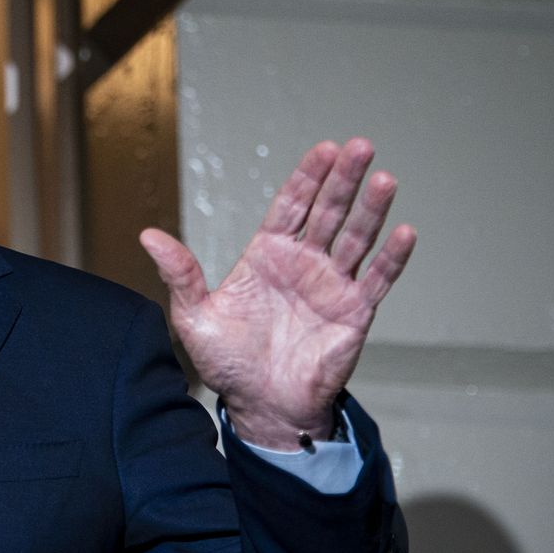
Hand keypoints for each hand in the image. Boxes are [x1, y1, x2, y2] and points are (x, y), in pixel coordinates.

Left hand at [140, 138, 415, 448]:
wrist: (260, 406)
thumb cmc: (227, 363)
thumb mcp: (194, 317)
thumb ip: (180, 274)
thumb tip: (148, 236)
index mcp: (266, 256)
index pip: (290, 206)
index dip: (307, 177)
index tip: (325, 148)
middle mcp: (303, 264)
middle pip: (327, 212)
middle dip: (343, 179)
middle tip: (361, 146)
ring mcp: (331, 285)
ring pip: (356, 238)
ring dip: (371, 210)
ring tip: (384, 178)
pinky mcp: (354, 313)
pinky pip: (377, 280)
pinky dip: (392, 257)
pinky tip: (405, 231)